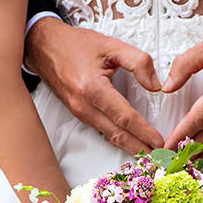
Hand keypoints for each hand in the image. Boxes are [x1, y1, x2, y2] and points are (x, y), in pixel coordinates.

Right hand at [24, 17, 164, 153]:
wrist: (44, 47)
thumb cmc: (73, 44)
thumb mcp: (111, 45)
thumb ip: (138, 61)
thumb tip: (155, 84)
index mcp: (92, 88)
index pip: (124, 117)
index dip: (144, 131)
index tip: (159, 140)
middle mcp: (84, 105)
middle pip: (117, 134)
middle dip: (140, 148)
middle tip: (159, 157)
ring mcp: (79, 112)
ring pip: (109, 136)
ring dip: (130, 147)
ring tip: (149, 153)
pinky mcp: (79, 114)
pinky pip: (102, 130)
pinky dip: (118, 139)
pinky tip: (130, 142)